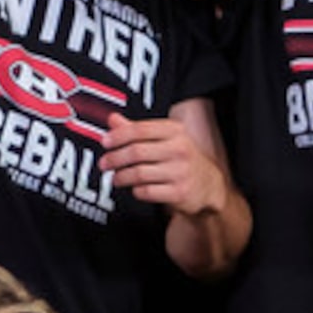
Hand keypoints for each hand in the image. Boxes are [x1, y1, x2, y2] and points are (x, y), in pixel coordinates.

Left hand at [99, 113, 228, 216]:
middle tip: (104, 164)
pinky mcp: (180, 193)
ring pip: (139, 174)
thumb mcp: (164, 139)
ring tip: (116, 178)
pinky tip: (134, 188)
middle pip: (136, 152)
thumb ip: (137, 130)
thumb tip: (112, 119)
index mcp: (175, 131)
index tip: (104, 142)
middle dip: (115, 159)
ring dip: (121, 177)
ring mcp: (181, 172)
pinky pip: (147, 192)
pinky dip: (136, 191)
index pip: (140, 130)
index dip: (118, 136)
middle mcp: (180, 149)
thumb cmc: (180, 158)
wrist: (208, 185)